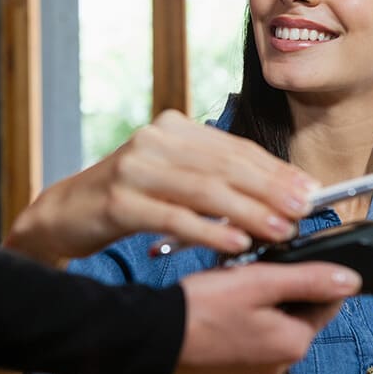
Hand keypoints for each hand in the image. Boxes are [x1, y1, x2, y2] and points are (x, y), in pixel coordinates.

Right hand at [5, 110, 317, 264]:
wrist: (63, 215)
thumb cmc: (127, 202)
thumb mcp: (173, 181)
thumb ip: (216, 182)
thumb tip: (279, 197)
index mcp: (173, 129)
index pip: (234, 148)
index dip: (275, 170)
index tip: (309, 191)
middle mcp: (155, 140)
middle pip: (225, 166)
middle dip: (270, 190)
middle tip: (304, 211)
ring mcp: (134, 168)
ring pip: (205, 190)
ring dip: (249, 212)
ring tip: (280, 230)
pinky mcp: (118, 200)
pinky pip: (174, 216)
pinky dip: (210, 232)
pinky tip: (237, 244)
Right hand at [173, 262, 359, 373]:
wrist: (153, 337)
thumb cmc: (199, 310)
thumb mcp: (260, 281)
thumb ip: (309, 279)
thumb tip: (351, 279)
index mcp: (294, 344)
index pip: (327, 303)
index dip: (310, 276)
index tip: (287, 263)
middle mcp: (281, 365)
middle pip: (299, 314)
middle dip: (281, 290)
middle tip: (251, 274)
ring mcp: (257, 371)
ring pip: (274, 324)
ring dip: (261, 304)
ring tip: (232, 288)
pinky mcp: (236, 371)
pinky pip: (252, 338)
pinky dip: (243, 320)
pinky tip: (222, 308)